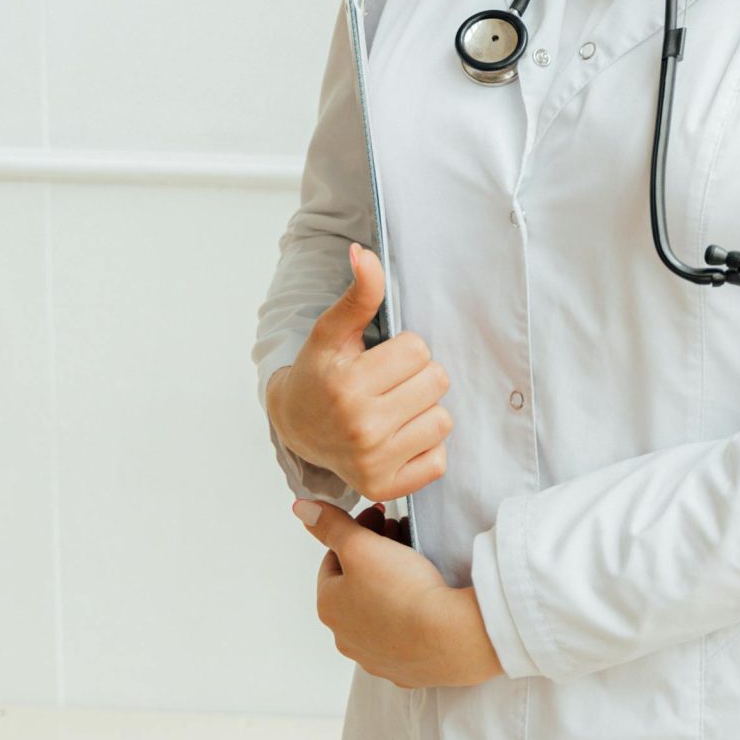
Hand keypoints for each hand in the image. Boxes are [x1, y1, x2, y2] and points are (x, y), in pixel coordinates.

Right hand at [267, 243, 453, 503]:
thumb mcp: (332, 331)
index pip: (419, 350)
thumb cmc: (320, 374)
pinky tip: (398, 438)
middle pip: (437, 381)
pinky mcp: (386, 487)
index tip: (378, 361)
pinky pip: (439, 458)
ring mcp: (374, 463)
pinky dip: (425, 447)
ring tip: (394, 409)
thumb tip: (364, 252)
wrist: (296, 428)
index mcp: (347, 385)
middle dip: (417, 377)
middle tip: (387, 385)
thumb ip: (358, 294)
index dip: (404, 350)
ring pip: (443, 419)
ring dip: (425, 410)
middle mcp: (361, 428)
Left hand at [294, 498, 503, 687]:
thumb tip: (304, 510)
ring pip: (379, 611)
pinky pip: (404, 635)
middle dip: (376, 558)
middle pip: (357, 586)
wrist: (450, 637)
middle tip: (401, 537)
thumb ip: (332, 525)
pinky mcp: (406, 668)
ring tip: (420, 565)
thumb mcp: (361, 545)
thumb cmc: (403, 592)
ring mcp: (376, 656)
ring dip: (393, 586)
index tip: (380, 519)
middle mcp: (346, 636)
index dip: (357, 534)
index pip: (334, 560)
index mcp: (329, 607)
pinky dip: (412, 616)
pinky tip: (430, 602)